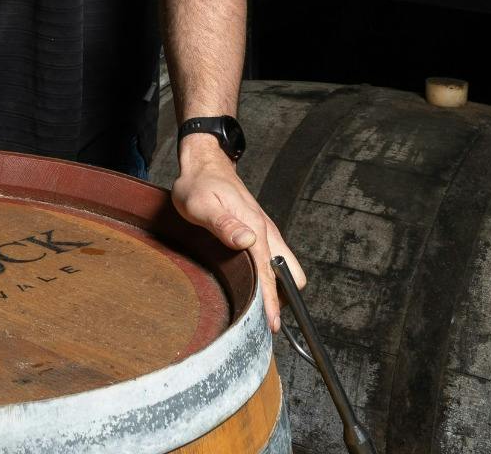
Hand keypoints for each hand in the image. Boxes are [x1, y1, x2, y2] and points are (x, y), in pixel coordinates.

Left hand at [171, 135, 303, 331]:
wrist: (205, 165)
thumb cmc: (200, 184)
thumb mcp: (202, 204)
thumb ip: (223, 224)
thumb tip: (248, 241)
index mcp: (256, 228)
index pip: (270, 273)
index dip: (271, 301)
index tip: (271, 324)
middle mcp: (266, 232)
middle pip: (290, 274)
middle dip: (282, 299)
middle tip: (261, 321)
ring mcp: (265, 232)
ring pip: (285, 268)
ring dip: (277, 289)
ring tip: (258, 311)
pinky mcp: (259, 233)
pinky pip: (274, 260)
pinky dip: (271, 277)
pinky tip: (256, 287)